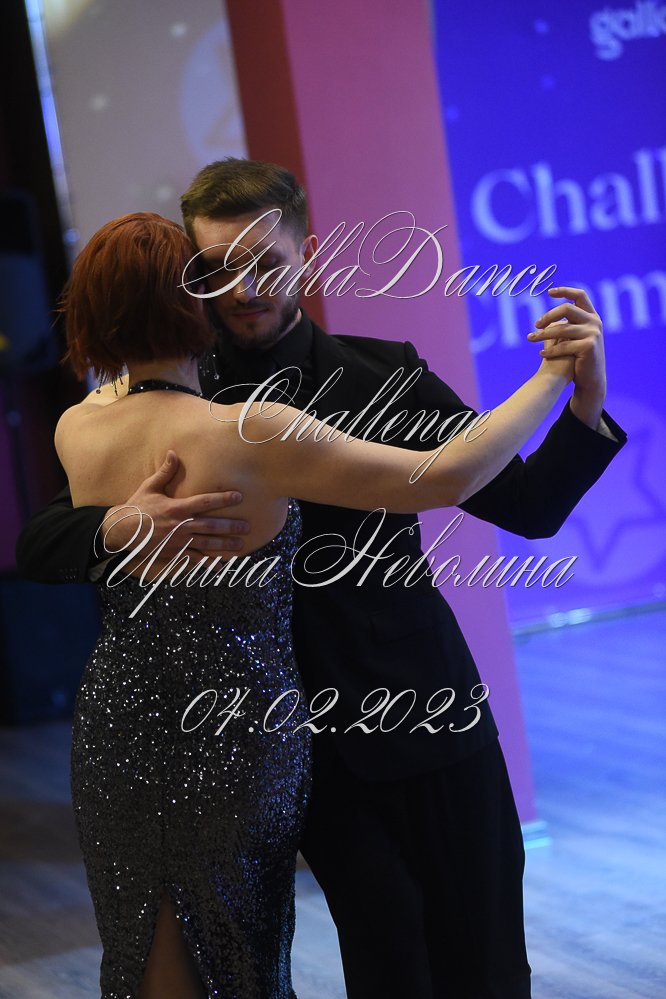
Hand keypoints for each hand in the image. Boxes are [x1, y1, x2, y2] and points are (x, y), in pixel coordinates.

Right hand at [99, 451, 249, 561]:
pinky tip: (219, 567)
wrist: (121, 531)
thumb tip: (173, 452)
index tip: (239, 496)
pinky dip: (206, 564)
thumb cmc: (137, 507)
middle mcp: (180, 525)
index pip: (205, 502)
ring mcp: (178, 541)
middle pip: (211, 526)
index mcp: (177, 508)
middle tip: (248, 526)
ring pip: (206, 544)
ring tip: (241, 546)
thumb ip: (165, 472)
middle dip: (231, 526)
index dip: (223, 499)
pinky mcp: (173, 553)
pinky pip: (193, 560)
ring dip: (225, 545)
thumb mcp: (149, 487)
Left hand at [528, 286, 606, 428]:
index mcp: (592, 316)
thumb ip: (565, 326)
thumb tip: (544, 319)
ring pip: (561, 328)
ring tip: (530, 339)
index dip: (565, 291)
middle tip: (536, 325)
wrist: (591, 379)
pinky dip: (550, 350)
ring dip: (542, 334)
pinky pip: (563, 346)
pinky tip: (541, 354)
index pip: (580, 295)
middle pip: (567, 309)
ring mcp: (593, 333)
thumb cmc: (578, 357)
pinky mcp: (589, 346)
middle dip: (548, 316)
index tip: (549, 293)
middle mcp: (595, 322)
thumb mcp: (574, 338)